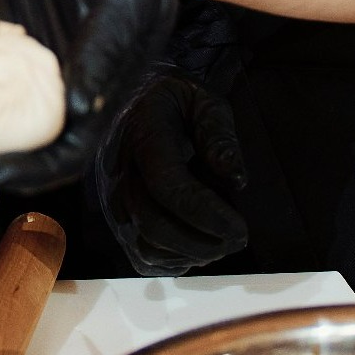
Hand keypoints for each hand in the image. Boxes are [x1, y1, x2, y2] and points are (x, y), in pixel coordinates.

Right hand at [98, 75, 248, 276]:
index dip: (206, 214)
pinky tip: (197, 245)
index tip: (241, 228)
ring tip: (221, 241)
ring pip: (146, 244)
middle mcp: (118, 170)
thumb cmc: (177, 98)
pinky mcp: (117, 216)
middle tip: (238, 238)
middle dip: (202, 241)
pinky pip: (141, 253)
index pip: (167, 186)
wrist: (137, 94)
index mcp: (142, 136)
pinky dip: (173, 260)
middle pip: (153, 223)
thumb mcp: (205, 100)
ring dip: (190, 253)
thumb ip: (220, 134)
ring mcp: (113, 197)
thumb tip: (236, 180)